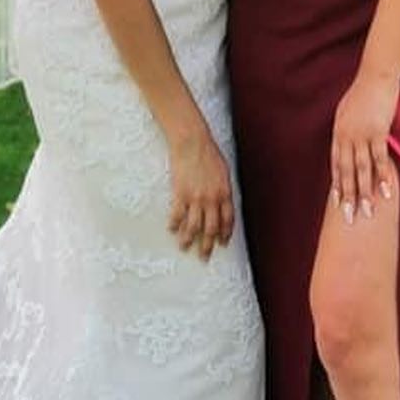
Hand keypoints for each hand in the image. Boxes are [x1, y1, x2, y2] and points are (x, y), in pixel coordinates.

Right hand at [167, 124, 234, 259]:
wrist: (193, 142)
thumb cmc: (209, 153)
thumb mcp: (224, 171)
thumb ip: (223, 188)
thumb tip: (223, 198)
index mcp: (225, 193)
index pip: (227, 220)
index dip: (225, 233)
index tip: (222, 243)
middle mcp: (212, 199)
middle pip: (211, 228)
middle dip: (207, 245)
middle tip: (204, 256)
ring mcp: (196, 198)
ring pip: (193, 226)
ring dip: (188, 239)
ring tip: (184, 247)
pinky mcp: (180, 193)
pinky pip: (177, 214)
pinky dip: (174, 224)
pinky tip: (172, 229)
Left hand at [329, 69, 399, 223]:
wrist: (375, 75)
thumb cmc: (363, 92)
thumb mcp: (346, 111)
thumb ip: (345, 129)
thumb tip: (345, 142)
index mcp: (338, 133)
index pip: (335, 164)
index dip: (337, 184)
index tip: (338, 203)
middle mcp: (346, 136)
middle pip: (346, 171)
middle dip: (348, 195)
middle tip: (350, 217)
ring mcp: (362, 135)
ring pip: (361, 169)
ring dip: (364, 191)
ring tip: (367, 211)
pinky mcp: (378, 131)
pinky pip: (379, 158)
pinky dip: (382, 175)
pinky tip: (385, 190)